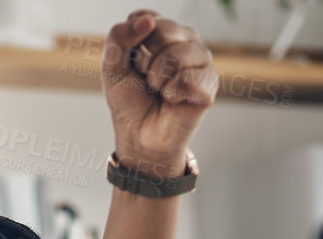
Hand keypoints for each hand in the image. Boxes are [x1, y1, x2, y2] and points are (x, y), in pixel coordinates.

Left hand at [101, 10, 218, 178]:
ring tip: (160, 90)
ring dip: (157, 80)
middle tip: (147, 80)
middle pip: (162, 31)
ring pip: (175, 57)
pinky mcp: (210, 83)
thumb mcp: (112, 67)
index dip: (131, 45)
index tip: (132, 64)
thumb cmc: (129, 100)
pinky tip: (173, 100)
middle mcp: (185, 39)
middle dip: (145, 61)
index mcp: (162, 30)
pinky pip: (186, 80)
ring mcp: (201, 59)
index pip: (145, 18)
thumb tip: (148, 21)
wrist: (140, 136)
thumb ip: (119, 37)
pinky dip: (172, 94)